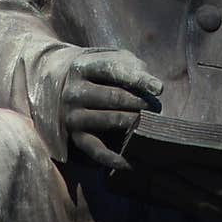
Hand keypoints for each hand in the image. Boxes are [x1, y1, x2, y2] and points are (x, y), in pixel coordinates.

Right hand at [63, 49, 161, 169]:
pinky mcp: (75, 137)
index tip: (159, 89)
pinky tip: (133, 162)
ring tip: (150, 122)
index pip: (112, 70)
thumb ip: (132, 68)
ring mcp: (72, 116)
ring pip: (110, 120)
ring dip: (135, 122)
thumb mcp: (111, 60)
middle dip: (141, 102)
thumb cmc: (99, 72)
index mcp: (82, 67)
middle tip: (157, 107)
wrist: (63, 87)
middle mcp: (73, 92)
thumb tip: (155, 88)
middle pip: (114, 97)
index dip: (138, 79)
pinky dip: (115, 159)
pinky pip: (97, 151)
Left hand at [145, 135, 221, 221]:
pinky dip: (180, 200)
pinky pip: (199, 210)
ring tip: (148, 177)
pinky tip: (162, 189)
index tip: (172, 161)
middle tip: (148, 168)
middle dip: (174, 185)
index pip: (221, 186)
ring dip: (172, 194)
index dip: (196, 176)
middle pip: (202, 200)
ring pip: (197, 208)